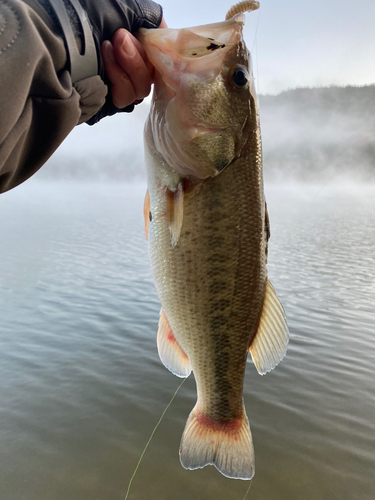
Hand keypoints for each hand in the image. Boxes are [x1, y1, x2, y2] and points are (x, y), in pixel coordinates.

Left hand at [81, 0, 164, 123]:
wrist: (53, 41)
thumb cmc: (81, 18)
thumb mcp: (122, 5)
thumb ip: (148, 15)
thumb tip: (160, 26)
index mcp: (128, 39)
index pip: (156, 51)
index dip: (157, 48)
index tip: (150, 39)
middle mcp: (123, 61)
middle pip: (152, 71)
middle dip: (139, 54)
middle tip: (120, 38)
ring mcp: (115, 82)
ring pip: (142, 87)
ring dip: (130, 66)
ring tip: (106, 48)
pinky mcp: (106, 100)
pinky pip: (127, 97)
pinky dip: (119, 80)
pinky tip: (102, 63)